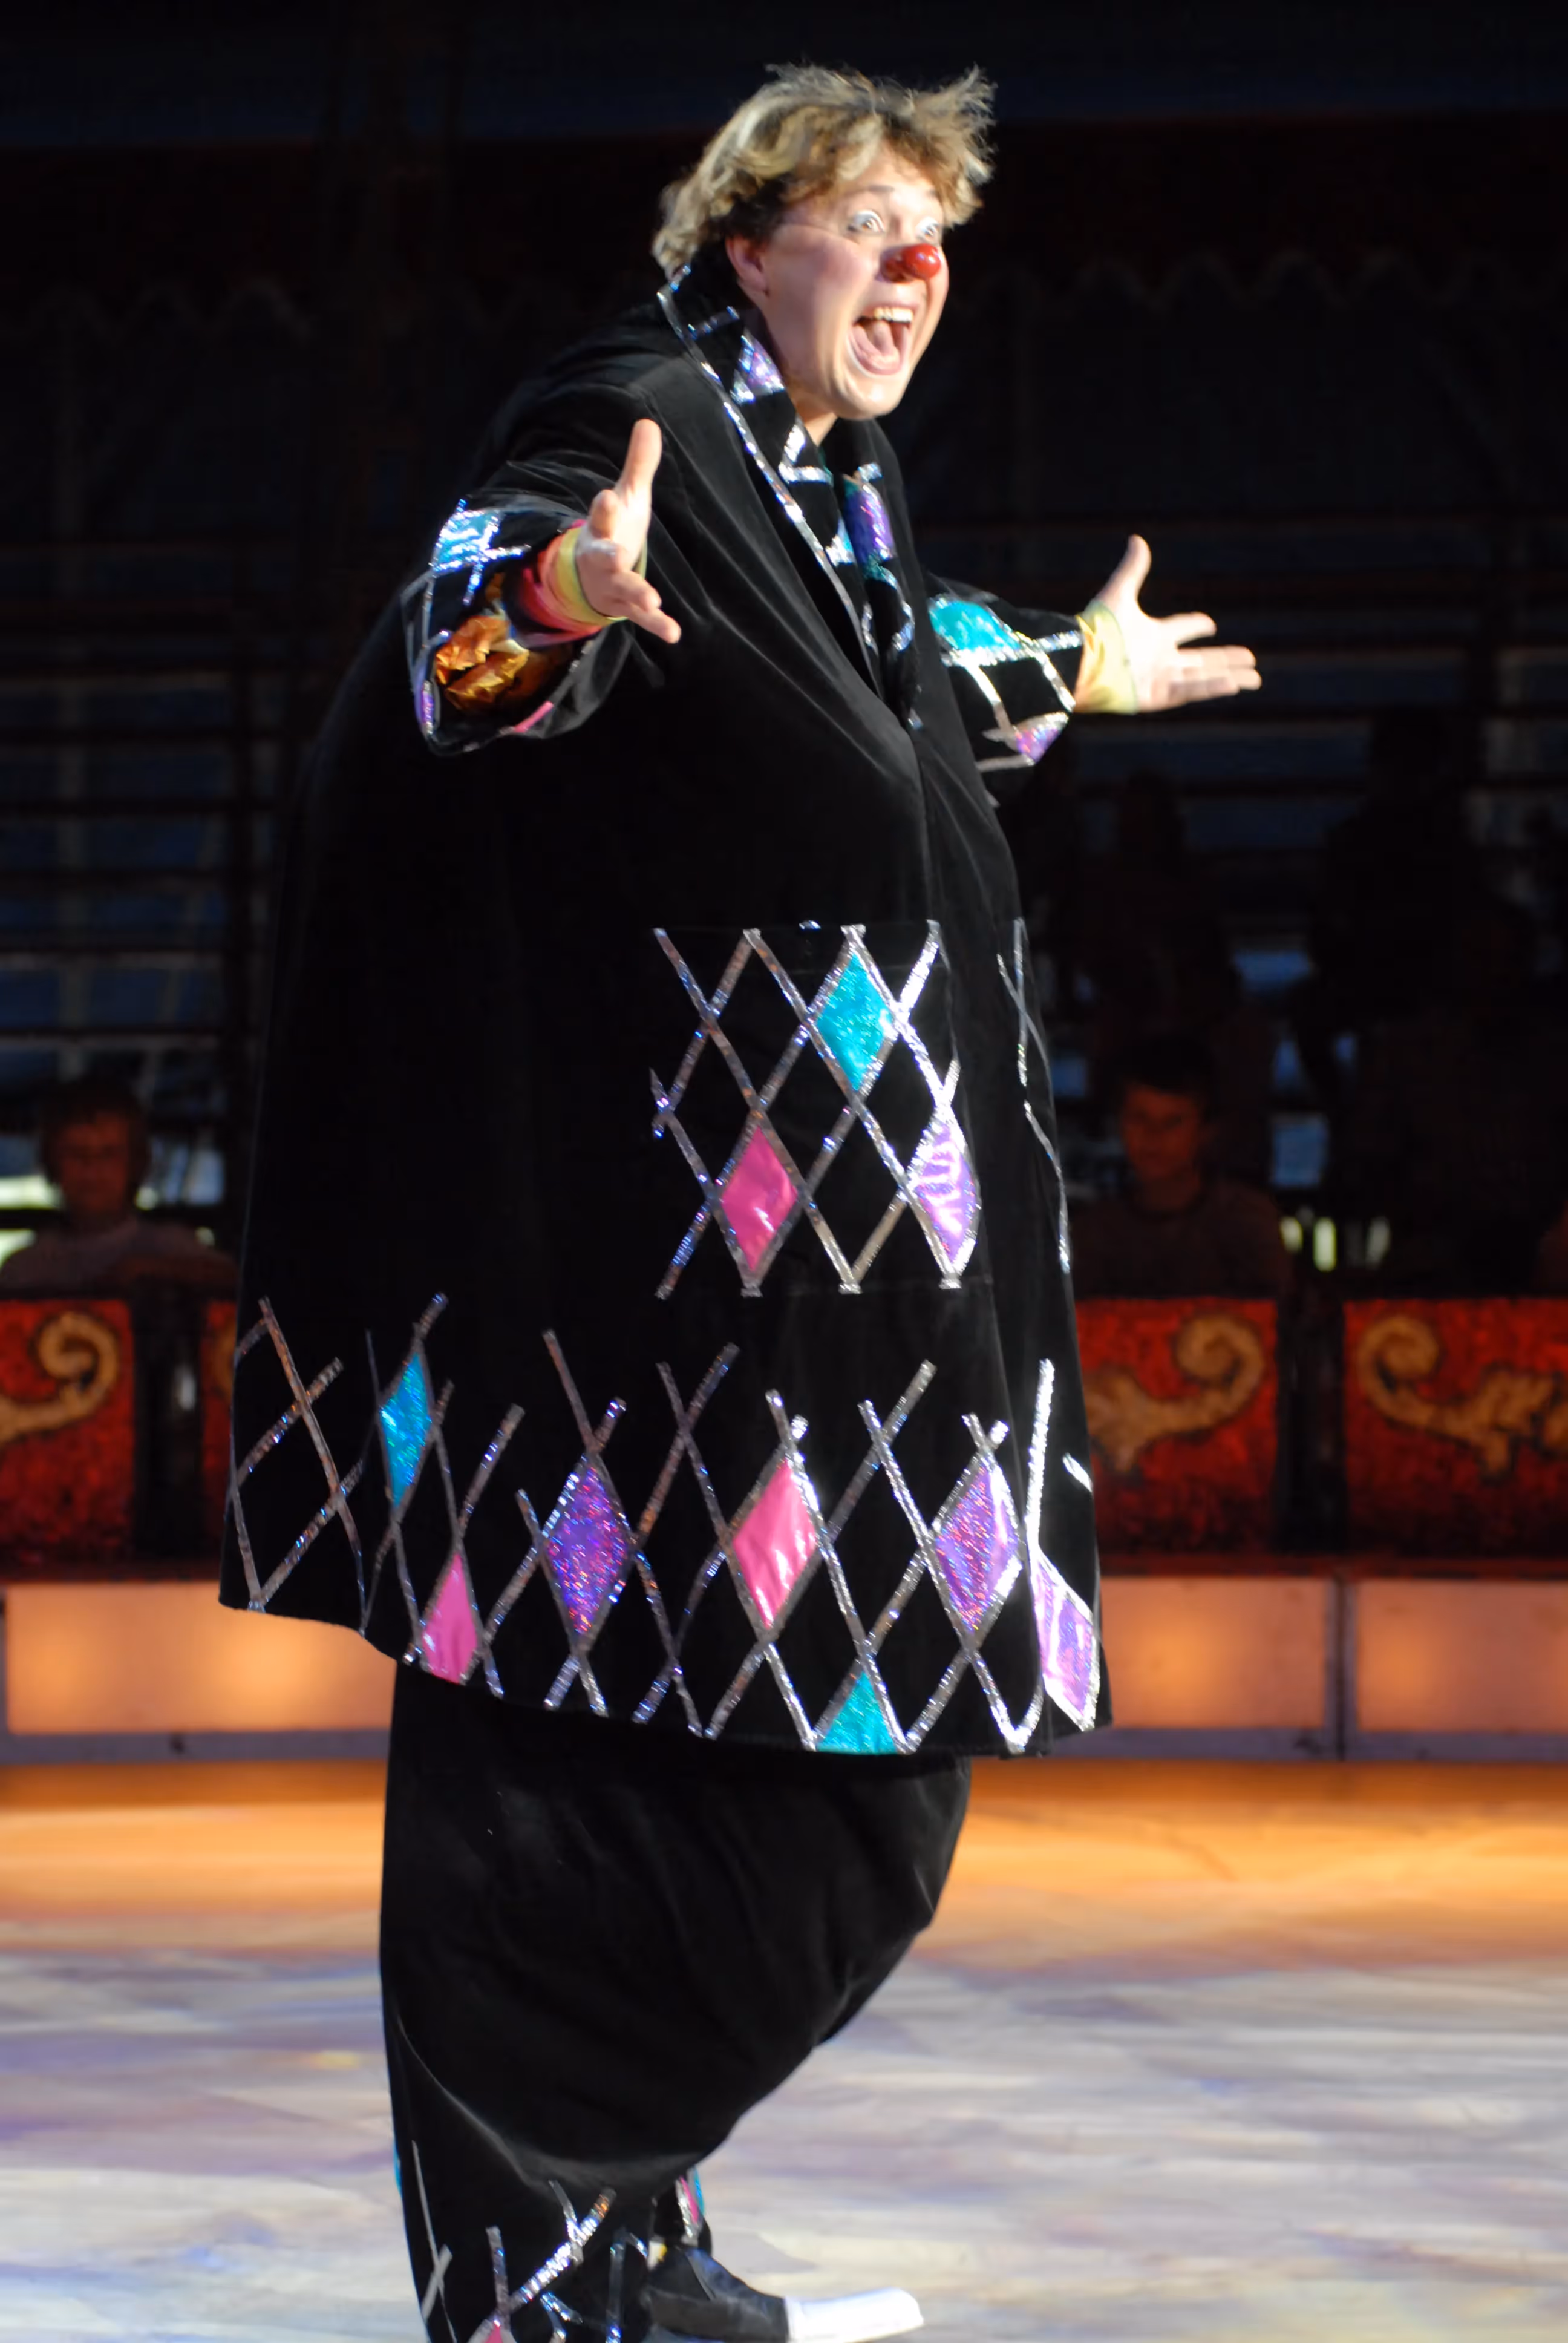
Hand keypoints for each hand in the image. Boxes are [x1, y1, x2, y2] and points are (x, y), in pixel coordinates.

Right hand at [576, 419, 680, 643]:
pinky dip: (656, 625)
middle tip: (616, 553)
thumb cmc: (614, 530)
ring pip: (622, 589)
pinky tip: (674, 633)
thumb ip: (638, 465)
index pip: (602, 514)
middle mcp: (603, 556)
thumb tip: (648, 422)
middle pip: (604, 555)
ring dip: (636, 594)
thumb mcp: (627, 498)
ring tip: (652, 600)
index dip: (604, 507)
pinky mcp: (625, 605)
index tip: (608, 496)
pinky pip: (641, 618)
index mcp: (603, 526)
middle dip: (609, 555)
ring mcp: (613, 584)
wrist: (590, 576)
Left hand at [1092, 535, 1258, 710]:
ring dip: (1229, 677)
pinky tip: (1234, 683)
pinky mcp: (1155, 698)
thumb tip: (1137, 539)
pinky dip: (1212, 688)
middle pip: (1201, 660)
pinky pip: (1190, 692)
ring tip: (1254, 678)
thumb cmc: (1096, 630)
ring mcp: (1158, 680)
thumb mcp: (1119, 595)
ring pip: (1202, 679)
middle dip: (1226, 659)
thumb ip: (1132, 570)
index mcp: (1153, 636)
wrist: (1080, 662)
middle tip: (1250, 659)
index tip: (1211, 624)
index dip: (1196, 625)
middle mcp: (1159, 659)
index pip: (1182, 629)